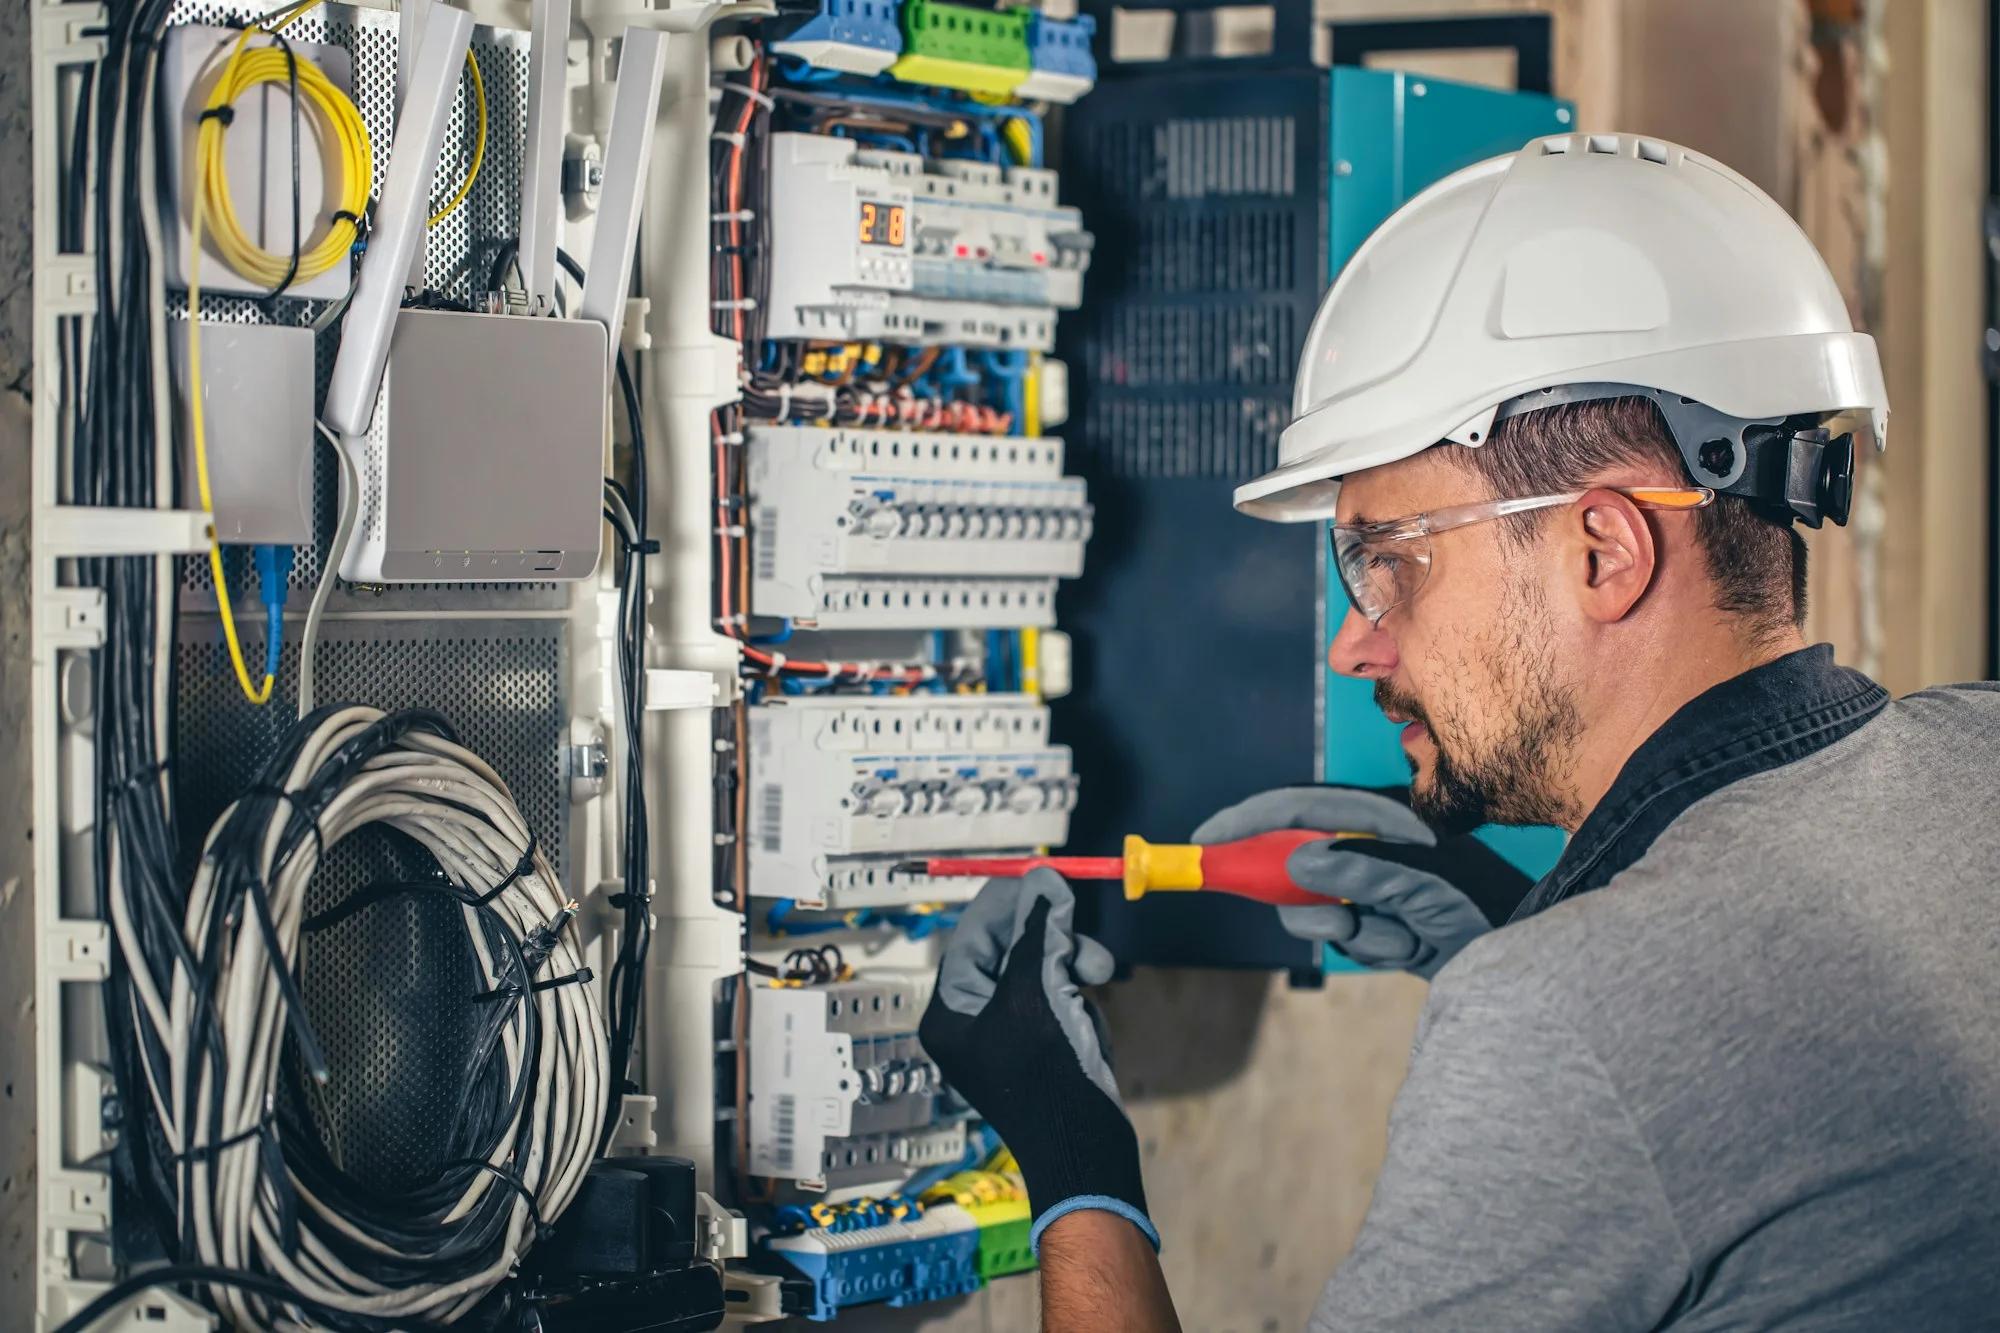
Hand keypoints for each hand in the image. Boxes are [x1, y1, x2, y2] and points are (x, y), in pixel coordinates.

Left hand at [919, 870, 1155, 1252]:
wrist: (1086, 1149)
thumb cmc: (1049, 1076)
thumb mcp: (1038, 991)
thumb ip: (1039, 931)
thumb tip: (1043, 880)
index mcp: (950, 1013)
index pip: (972, 937)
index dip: (1009, 904)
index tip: (1044, 879)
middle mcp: (969, 1024)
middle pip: (1008, 951)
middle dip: (1050, 939)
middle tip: (1079, 927)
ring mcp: (1005, 1038)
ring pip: (1038, 972)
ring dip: (1070, 964)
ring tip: (1099, 973)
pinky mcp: (1038, 1049)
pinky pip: (1055, 1000)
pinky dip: (1076, 995)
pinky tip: (1092, 1012)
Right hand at [1192, 786, 1533, 979]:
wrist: (1530, 957)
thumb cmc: (1484, 905)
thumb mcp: (1425, 886)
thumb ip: (1361, 870)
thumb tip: (1298, 863)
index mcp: (1378, 819)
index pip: (1297, 809)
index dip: (1248, 822)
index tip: (1208, 842)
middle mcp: (1368, 847)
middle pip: (1299, 866)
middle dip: (1315, 903)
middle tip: (1349, 922)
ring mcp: (1371, 887)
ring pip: (1320, 912)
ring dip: (1359, 932)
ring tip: (1405, 939)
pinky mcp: (1378, 922)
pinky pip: (1346, 939)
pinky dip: (1376, 949)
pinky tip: (1412, 950)